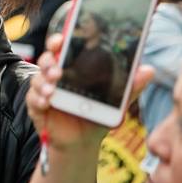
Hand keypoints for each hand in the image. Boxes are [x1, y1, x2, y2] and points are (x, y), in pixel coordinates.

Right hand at [29, 34, 153, 152]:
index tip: (61, 39)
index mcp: (72, 67)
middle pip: (46, 59)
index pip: (63, 48)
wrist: (83, 142)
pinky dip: (38, 98)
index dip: (59, 40)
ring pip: (38, 78)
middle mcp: (56, 75)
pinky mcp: (37, 106)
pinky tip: (47, 101)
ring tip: (52, 89)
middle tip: (57, 68)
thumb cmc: (97, 115)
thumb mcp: (116, 101)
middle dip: (49, 59)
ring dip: (43, 81)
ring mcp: (44, 89)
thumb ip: (130, 86)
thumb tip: (149, 70)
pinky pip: (32, 98)